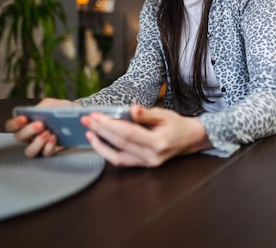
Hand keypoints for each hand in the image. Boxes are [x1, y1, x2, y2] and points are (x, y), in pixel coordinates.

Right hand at [4, 97, 78, 157]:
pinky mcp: (50, 151)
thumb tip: (37, 113)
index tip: (24, 118)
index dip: (14, 124)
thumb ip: (42, 107)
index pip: (11, 126)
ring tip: (47, 133)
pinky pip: (45, 154)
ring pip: (29, 151)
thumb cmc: (59, 109)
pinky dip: (49, 147)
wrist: (76, 116)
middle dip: (28, 131)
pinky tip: (54, 137)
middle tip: (40, 124)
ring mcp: (39, 145)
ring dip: (37, 143)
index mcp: (25, 123)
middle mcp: (29, 136)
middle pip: (19, 138)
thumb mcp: (51, 104)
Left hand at [81, 104, 211, 166]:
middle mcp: (151, 157)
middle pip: (120, 144)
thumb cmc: (177, 125)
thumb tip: (132, 109)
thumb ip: (147, 113)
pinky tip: (99, 141)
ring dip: (100, 145)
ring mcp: (146, 164)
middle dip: (100, 131)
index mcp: (158, 143)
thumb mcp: (165, 114)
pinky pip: (121, 161)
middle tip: (86, 119)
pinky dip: (107, 152)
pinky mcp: (142, 165)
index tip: (95, 115)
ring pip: (117, 158)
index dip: (109, 125)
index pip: (128, 133)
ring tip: (88, 132)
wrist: (189, 139)